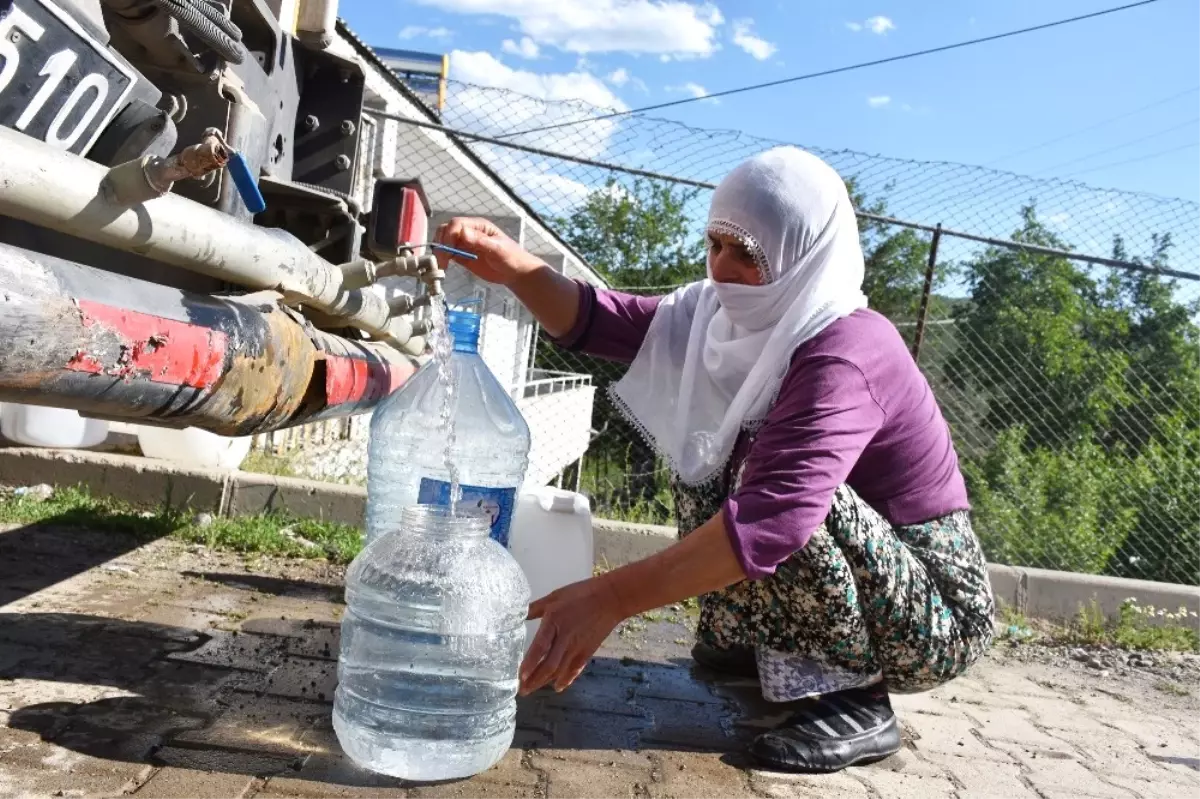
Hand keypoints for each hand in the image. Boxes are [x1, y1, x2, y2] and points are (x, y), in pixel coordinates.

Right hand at [434, 217, 544, 286]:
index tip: (448, 249)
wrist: (515, 273)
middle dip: (441, 243)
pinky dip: (442, 260)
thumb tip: (463, 232)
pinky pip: (448, 254)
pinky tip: (443, 268)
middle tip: (442, 260)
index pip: (457, 224)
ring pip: (444, 242)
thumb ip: (481, 241)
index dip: (449, 235)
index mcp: (478, 226)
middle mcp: (469, 233)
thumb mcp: (498, 249)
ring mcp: (464, 244)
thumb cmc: (512, 257)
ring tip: (442, 266)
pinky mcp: (462, 257)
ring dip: (439, 252)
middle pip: (446, 231)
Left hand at [519, 575, 626, 694]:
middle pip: (549, 665)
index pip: (540, 646)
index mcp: (555, 622)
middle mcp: (565, 638)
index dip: (530, 663)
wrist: (611, 599)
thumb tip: (517, 614)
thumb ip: (535, 608)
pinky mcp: (588, 651)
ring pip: (560, 670)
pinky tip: (557, 687)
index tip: (520, 676)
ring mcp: (578, 647)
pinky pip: (575, 669)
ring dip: (545, 682)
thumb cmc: (581, 594)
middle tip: (521, 691)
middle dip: (534, 680)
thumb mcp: (555, 596)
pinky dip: (566, 680)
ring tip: (531, 690)